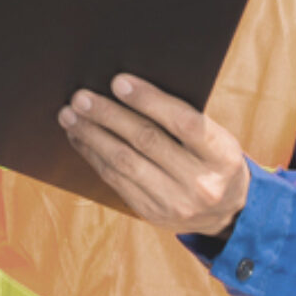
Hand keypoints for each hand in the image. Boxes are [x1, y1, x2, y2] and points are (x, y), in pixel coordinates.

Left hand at [58, 75, 249, 235]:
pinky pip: (115, 180)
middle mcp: (201, 183)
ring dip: (91, 135)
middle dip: (108, 115)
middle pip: (146, 141)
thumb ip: (181, 115)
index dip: (149, 100)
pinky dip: (93, 155)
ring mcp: (175, 203)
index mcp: (222, 155)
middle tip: (80, 97)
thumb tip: (124, 86)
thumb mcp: (214, 137)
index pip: (183, 122)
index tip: (117, 81)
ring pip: (124, 163)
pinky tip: (79, 137)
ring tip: (69, 115)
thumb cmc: (211, 156)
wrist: (227, 212)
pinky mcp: (152, 214)